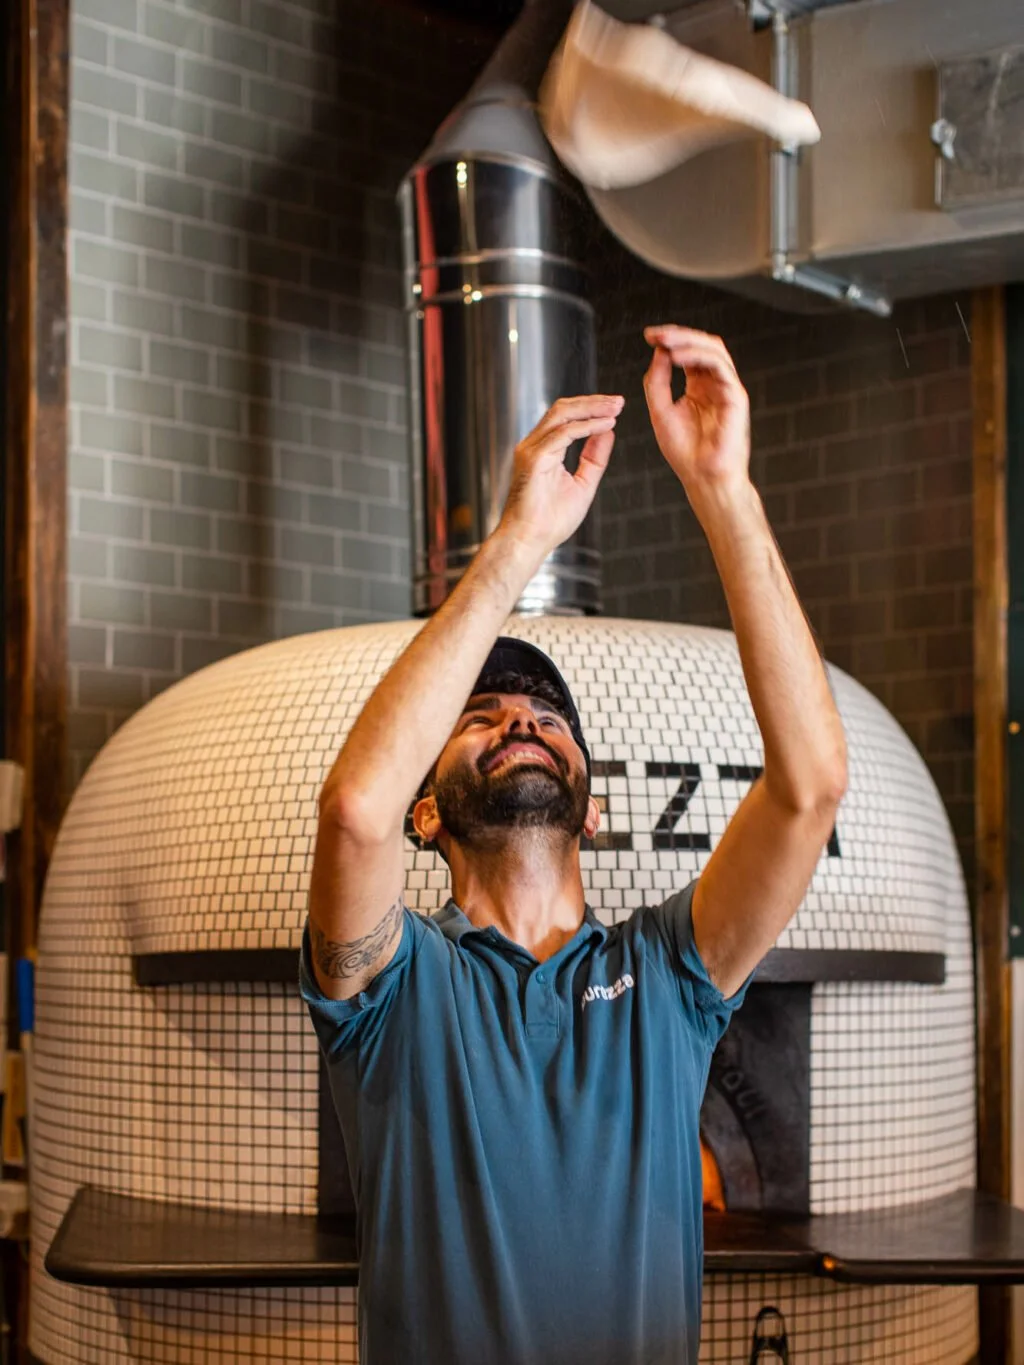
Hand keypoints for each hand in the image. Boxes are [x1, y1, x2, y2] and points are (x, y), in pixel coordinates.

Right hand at [498, 393, 623, 555]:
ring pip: (562, 414)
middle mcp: (534, 445)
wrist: (529, 541)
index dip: (591, 408)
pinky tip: (605, 425)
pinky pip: (563, 434)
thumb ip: (594, 458)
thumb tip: (607, 432)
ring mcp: (531, 450)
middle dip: (593, 402)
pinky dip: (586, 427)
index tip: (615, 407)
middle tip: (619, 401)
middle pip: (563, 408)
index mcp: (544, 450)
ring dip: (592, 408)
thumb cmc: (550, 521)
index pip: (566, 417)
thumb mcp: (583, 483)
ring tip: (615, 408)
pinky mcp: (533, 459)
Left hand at [643, 325, 749, 507]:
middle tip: (655, 334)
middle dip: (678, 334)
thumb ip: (657, 382)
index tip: (648, 336)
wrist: (702, 478)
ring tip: (665, 341)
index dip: (670, 340)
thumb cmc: (685, 452)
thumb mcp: (660, 411)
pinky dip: (698, 357)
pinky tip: (677, 357)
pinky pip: (720, 367)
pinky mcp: (736, 397)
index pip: (687, 352)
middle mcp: (714, 384)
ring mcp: (727, 389)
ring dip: (688, 341)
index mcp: (698, 387)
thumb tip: (658, 351)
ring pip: (714, 349)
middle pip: (702, 344)